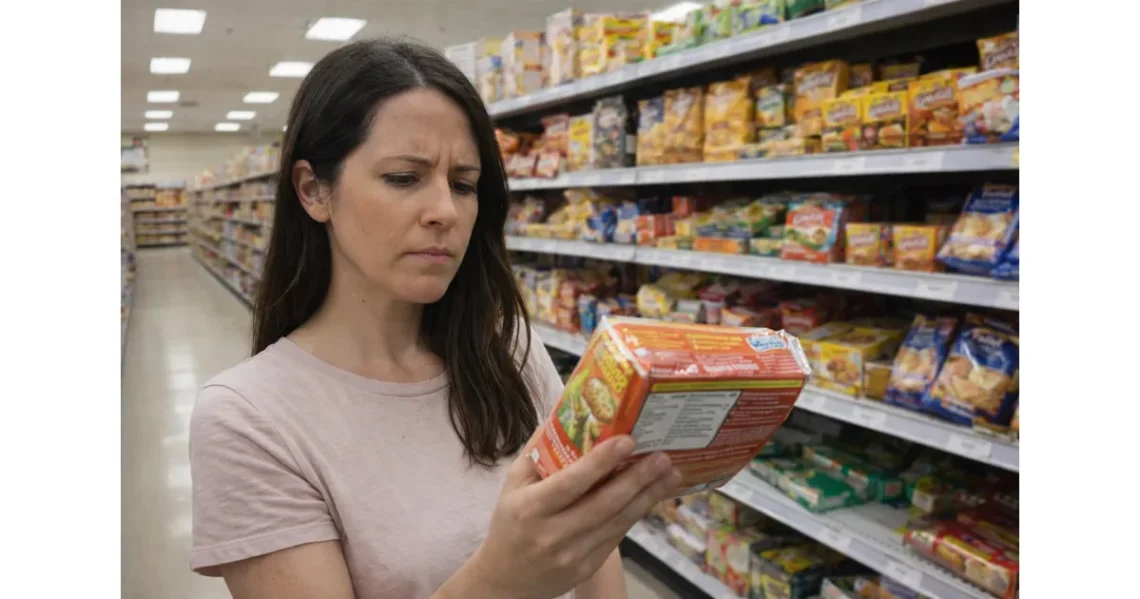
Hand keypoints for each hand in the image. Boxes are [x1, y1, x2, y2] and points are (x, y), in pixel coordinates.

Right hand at [467, 433, 679, 598]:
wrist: (507, 578)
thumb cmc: (511, 523)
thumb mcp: (512, 484)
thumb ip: (538, 451)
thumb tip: (564, 414)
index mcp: (531, 508)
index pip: (571, 483)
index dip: (600, 462)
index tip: (627, 441)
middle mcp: (553, 533)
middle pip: (603, 504)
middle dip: (637, 479)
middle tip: (662, 457)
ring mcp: (573, 554)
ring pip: (617, 522)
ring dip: (647, 496)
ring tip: (670, 474)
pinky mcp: (587, 566)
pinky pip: (617, 536)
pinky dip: (636, 513)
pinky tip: (652, 495)